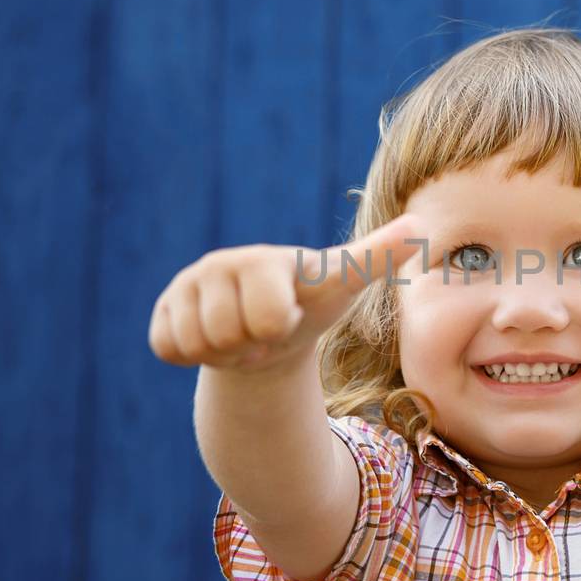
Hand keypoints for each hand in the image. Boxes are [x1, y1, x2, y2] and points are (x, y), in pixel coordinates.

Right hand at [148, 214, 422, 374]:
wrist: (270, 330)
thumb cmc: (311, 302)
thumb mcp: (343, 283)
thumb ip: (376, 257)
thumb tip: (418, 224)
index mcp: (265, 260)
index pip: (265, 313)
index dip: (277, 325)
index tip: (289, 311)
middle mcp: (220, 265)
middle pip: (226, 335)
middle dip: (249, 344)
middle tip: (264, 330)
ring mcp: (186, 286)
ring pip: (195, 343)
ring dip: (224, 352)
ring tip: (242, 334)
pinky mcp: (163, 310)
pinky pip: (166, 348)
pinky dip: (193, 355)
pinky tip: (214, 338)